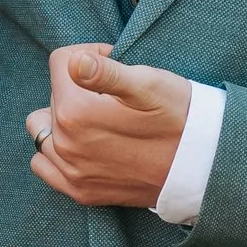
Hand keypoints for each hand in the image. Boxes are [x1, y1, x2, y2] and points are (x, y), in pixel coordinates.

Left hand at [26, 42, 192, 208]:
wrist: (202, 165)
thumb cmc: (179, 116)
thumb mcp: (148, 84)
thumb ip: (105, 72)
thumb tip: (75, 62)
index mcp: (76, 111)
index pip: (61, 62)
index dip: (91, 55)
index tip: (116, 63)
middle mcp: (65, 144)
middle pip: (54, 95)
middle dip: (79, 87)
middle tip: (116, 95)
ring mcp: (70, 171)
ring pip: (44, 129)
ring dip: (64, 119)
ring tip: (100, 120)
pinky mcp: (80, 191)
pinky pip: (44, 164)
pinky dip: (58, 152)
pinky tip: (86, 145)